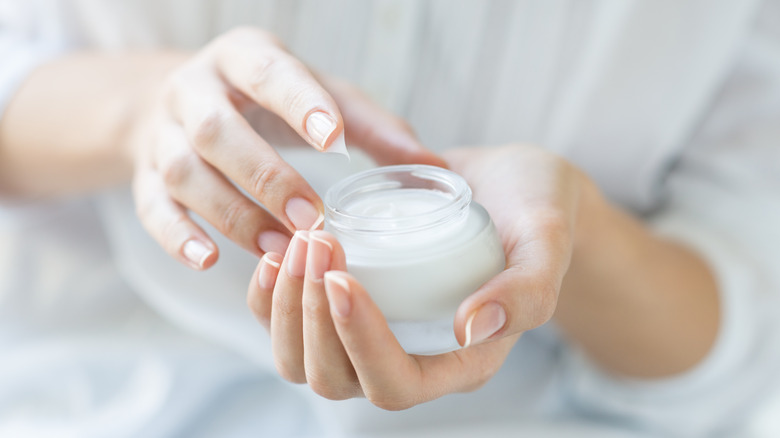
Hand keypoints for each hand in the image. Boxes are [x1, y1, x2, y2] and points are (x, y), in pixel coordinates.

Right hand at [127, 27, 443, 269]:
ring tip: (278, 249)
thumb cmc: (267, 100)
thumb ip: (370, 127)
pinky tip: (209, 261)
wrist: (181, 101)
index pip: (268, 73)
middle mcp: (194, 90)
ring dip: (231, 213)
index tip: (332, 139)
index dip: (297, 103)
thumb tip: (433, 168)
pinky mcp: (144, 175)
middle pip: (218, 130)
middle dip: (265, 175)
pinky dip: (178, 237)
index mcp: (243, 58)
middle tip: (311, 217)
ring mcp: (163, 134)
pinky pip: (151, 207)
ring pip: (185, 172)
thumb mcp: (317, 95)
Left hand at [246, 144, 596, 408]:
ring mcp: (374, 333)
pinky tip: (276, 252)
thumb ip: (527, 289)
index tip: (343, 276)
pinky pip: (292, 322)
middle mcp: (411, 357)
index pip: (394, 383)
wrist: (512, 186)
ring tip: (298, 242)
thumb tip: (474, 328)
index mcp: (461, 361)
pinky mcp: (350, 303)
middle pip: (335, 378)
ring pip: (303, 358)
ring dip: (287, 306)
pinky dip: (272, 296)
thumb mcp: (548, 240)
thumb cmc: (537, 211)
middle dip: (313, 316)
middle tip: (316, 243)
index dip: (359, 342)